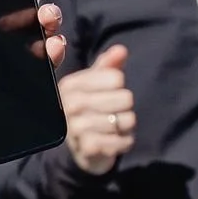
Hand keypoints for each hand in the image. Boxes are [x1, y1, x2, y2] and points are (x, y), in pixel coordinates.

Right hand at [60, 43, 134, 175]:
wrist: (80, 148)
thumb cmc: (90, 109)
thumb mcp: (95, 84)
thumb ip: (108, 65)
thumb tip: (120, 50)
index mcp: (71, 85)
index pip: (116, 78)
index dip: (119, 86)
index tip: (107, 93)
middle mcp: (70, 105)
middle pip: (125, 98)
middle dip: (125, 107)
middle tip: (111, 113)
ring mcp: (77, 128)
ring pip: (127, 120)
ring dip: (125, 126)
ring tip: (111, 128)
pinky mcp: (88, 148)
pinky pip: (123, 140)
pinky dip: (124, 142)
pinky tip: (112, 141)